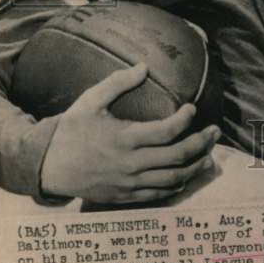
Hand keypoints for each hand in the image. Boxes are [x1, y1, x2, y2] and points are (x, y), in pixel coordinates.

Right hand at [40, 63, 220, 203]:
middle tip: (215, 131)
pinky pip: (158, 195)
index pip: (166, 131)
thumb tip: (144, 67)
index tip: (193, 108)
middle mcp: (130, 164)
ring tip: (208, 152)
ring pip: (173, 179)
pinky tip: (186, 174)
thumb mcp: (90, 101)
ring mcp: (129, 183)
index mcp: (124, 138)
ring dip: (195, 165)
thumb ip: (118, 82)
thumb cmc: (71, 130)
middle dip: (202, 143)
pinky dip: (176, 185)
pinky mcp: (125, 196)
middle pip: (178, 156)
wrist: (47, 166)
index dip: (185, 120)